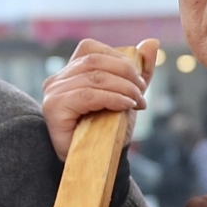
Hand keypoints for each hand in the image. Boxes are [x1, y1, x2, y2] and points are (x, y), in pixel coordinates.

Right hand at [40, 38, 156, 161]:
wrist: (98, 164)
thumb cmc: (108, 131)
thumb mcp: (128, 95)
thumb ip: (139, 71)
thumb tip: (152, 42)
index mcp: (70, 72)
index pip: (92, 50)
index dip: (119, 58)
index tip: (138, 79)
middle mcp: (57, 79)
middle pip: (94, 61)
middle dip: (125, 73)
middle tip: (142, 92)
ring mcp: (53, 92)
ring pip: (93, 77)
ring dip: (123, 88)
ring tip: (138, 102)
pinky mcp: (54, 108)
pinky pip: (87, 95)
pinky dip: (111, 98)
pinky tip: (126, 105)